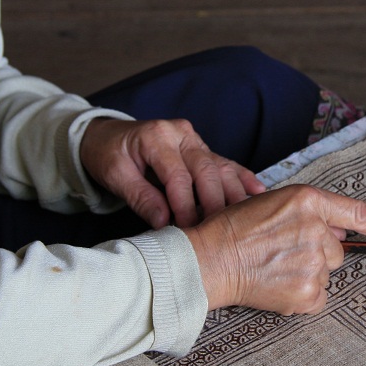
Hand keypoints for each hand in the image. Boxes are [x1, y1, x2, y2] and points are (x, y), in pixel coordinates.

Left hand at [80, 118, 265, 228]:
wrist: (106, 136)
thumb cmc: (108, 155)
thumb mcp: (115, 176)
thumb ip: (141, 198)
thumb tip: (164, 222)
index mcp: (156, 137)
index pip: (177, 176)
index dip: (185, 205)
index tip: (188, 230)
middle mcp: (180, 134)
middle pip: (205, 170)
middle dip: (214, 203)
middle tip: (217, 231)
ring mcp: (193, 139)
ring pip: (220, 166)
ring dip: (234, 193)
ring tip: (246, 217)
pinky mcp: (201, 147)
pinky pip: (224, 162)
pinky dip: (241, 177)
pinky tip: (259, 191)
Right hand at [183, 185, 365, 314]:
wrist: (209, 260)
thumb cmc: (232, 229)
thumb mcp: (271, 203)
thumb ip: (308, 213)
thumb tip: (335, 233)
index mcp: (308, 201)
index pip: (356, 214)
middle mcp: (316, 229)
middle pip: (335, 251)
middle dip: (314, 254)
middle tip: (279, 253)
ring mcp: (314, 262)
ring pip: (324, 274)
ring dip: (305, 275)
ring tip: (271, 269)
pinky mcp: (308, 291)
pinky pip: (318, 298)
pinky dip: (301, 297)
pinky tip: (275, 286)